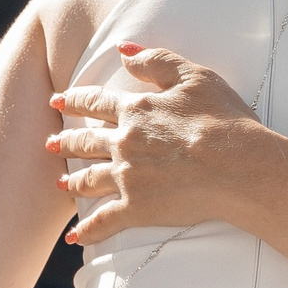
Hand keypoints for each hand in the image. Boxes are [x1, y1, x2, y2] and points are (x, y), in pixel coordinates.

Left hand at [47, 46, 286, 245]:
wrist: (239, 166)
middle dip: (65, 142)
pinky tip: (74, 237)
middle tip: (49, 144)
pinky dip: (86, 231)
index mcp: (136, 110)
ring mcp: (127, 178)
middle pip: (86, 141)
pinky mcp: (137, 209)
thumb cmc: (224, 119)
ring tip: (60, 185)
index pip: (96, 102)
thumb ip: (156, 60)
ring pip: (89, 179)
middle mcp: (124, 143)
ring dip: (72, 182)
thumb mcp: (194, 76)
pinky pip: (103, 222)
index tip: (57, 99)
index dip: (75, 99)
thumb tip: (123, 51)